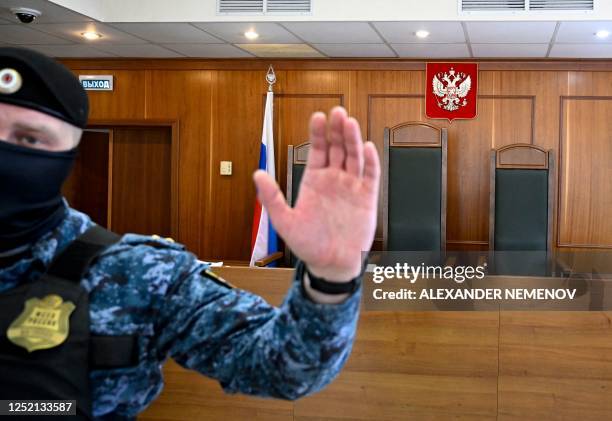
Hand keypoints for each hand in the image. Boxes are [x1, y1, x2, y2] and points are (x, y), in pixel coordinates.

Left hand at [253, 106, 379, 281]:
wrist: (331, 264)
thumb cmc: (308, 245)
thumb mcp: (284, 221)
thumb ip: (271, 197)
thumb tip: (257, 174)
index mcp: (314, 181)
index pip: (318, 150)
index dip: (318, 133)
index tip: (317, 117)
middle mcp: (334, 179)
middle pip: (337, 148)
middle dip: (337, 130)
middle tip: (336, 112)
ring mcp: (352, 187)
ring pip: (354, 157)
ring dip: (353, 139)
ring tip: (349, 122)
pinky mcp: (367, 198)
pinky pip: (371, 175)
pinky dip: (371, 161)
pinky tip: (368, 147)